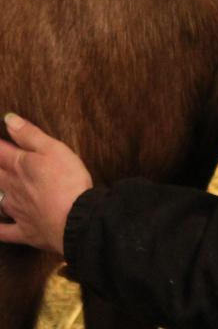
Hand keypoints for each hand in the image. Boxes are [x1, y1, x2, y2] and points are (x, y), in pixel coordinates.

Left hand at [0, 114, 92, 253]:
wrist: (76, 218)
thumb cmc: (67, 180)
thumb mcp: (53, 148)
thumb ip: (29, 134)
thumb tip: (8, 119)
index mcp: (20, 166)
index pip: (0, 151)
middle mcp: (13, 187)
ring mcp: (18, 210)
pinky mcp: (25, 231)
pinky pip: (4, 232)